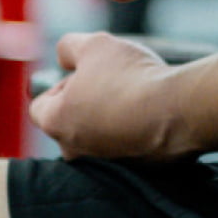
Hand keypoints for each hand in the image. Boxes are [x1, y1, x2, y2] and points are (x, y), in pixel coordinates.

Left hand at [28, 31, 192, 158]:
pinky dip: (132, 133)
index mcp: (56, 122)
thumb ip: (69, 47)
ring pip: (98, 136)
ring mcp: (102, 165)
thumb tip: (64, 56)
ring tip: (137, 97)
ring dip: (111, 117)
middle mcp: (73, 150)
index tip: (88, 74)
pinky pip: (124, 148)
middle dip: (88, 101)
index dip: (61, 84)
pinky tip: (151, 114)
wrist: (177, 112)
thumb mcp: (95, 45)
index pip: (40, 106)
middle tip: (115, 83)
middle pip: (69, 122)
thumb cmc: (131, 78)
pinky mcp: (131, 173)